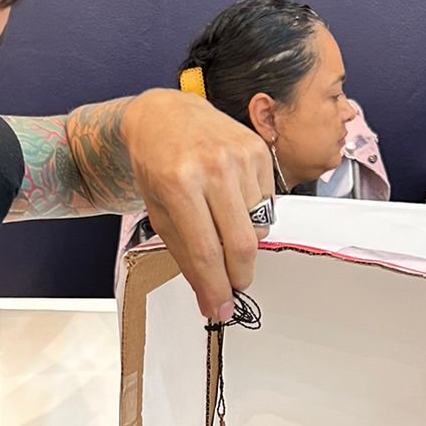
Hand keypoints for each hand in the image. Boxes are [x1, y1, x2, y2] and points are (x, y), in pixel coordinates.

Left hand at [122, 89, 274, 319]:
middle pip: (241, 244)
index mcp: (179, 184)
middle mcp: (213, 167)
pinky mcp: (259, 151)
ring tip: (222, 226)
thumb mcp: (160, 213)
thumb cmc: (158, 166)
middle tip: (233, 286)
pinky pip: (267, 205)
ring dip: (243, 241)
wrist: (165, 116)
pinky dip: (252, 215)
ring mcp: (240, 156)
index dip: (216, 287)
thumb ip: (187, 257)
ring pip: (258, 227)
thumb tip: (211, 299)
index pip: (207, 251)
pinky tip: (232, 200)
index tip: (220, 309)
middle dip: (239, 276)